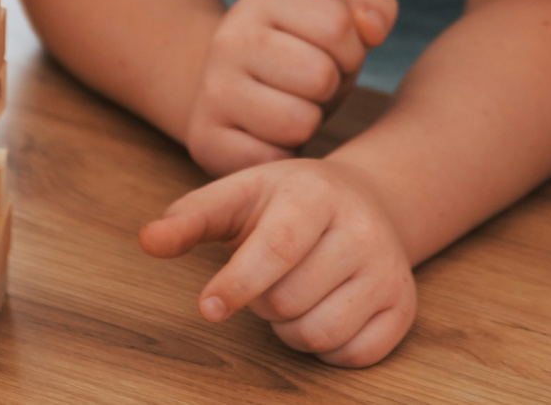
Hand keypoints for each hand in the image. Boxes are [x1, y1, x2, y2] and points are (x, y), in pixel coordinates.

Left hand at [139, 158, 416, 367]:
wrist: (366, 201)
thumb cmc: (287, 203)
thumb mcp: (239, 195)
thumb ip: (191, 218)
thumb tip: (148, 241)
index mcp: (316, 194)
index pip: (276, 249)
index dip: (238, 284)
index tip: (208, 307)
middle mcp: (361, 229)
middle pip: (289, 301)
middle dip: (262, 301)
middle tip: (268, 277)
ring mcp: (388, 270)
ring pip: (318, 333)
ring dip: (290, 328)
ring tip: (293, 292)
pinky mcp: (402, 307)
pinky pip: (352, 355)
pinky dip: (327, 347)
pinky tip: (324, 309)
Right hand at [186, 0, 396, 176]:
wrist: (232, 95)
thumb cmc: (300, 58)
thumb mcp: (336, 26)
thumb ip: (372, 9)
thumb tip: (374, 28)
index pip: (339, 26)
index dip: (350, 52)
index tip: (330, 57)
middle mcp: (229, 37)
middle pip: (321, 75)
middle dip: (329, 89)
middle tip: (309, 90)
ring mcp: (212, 89)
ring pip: (299, 122)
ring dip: (307, 125)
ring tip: (290, 111)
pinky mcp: (205, 139)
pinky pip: (273, 159)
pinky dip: (283, 156)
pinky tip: (269, 138)